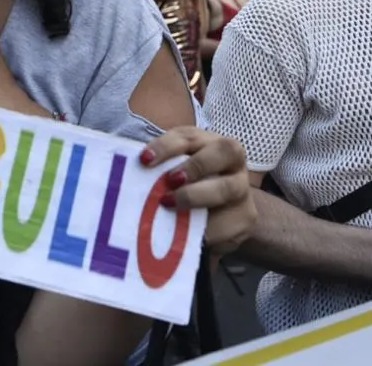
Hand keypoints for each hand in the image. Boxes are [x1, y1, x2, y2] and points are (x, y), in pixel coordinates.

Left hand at [141, 127, 254, 255]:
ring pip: (228, 187)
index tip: (144, 160)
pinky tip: (190, 235)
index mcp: (207, 142)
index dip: (166, 146)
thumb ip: (159, 171)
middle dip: (196, 166)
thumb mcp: (175, 171)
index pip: (188, 136)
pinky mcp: (246, 217)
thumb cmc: (189, 185)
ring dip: (197, 196)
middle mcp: (231, 160)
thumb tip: (126, 177)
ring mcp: (242, 188)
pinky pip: (229, 224)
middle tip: (170, 181)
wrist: (226, 210)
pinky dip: (207, 230)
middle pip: (224, 151)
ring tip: (172, 206)